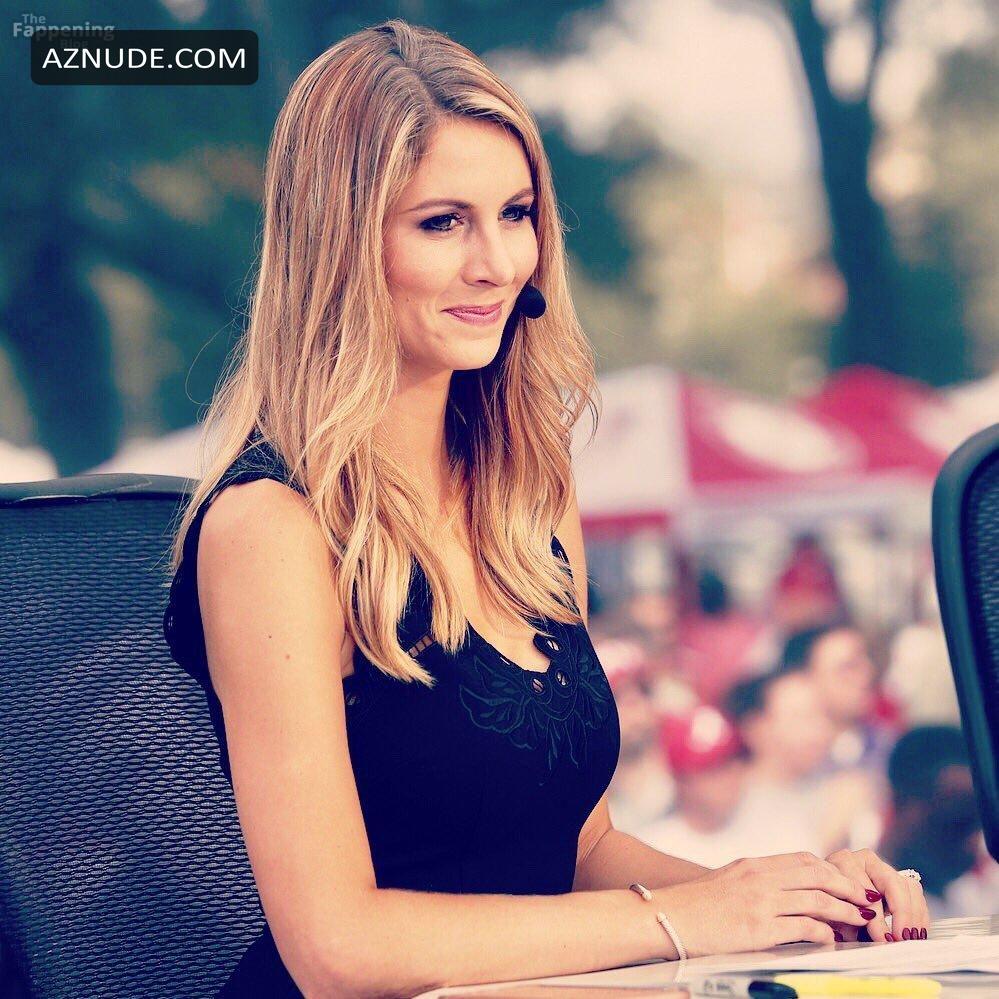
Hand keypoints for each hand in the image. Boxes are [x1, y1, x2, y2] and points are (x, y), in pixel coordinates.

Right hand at [655, 851, 878, 958]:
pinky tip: (831, 939)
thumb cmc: (693, 904)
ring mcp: (761, 902)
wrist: (668, 917)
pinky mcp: (760, 929)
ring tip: (860, 920)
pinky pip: (803, 928)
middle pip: (816, 875)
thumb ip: (753, 880)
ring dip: (843, 910)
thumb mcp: (726, 881)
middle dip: (845, 887)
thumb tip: (778, 889)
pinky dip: (823, 933)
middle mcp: (760, 878)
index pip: (802, 859)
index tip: (845, 880)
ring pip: (816, 900)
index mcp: (753, 865)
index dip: (829, 869)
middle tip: (864, 898)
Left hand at [823, 848, 930, 942]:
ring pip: (907, 886)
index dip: (874, 916)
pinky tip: (916, 932)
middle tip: (900, 937)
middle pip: (892, 882)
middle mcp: (863, 859)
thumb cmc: (825, 905)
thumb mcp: (829, 912)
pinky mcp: (897, 879)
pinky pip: (914, 893)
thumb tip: (875, 936)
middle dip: (900, 912)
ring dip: (913, 915)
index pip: (863, 888)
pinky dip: (918, 915)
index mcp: (842, 861)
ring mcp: (882, 867)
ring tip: (911, 937)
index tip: (881, 937)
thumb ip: (847, 920)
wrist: (824, 897)